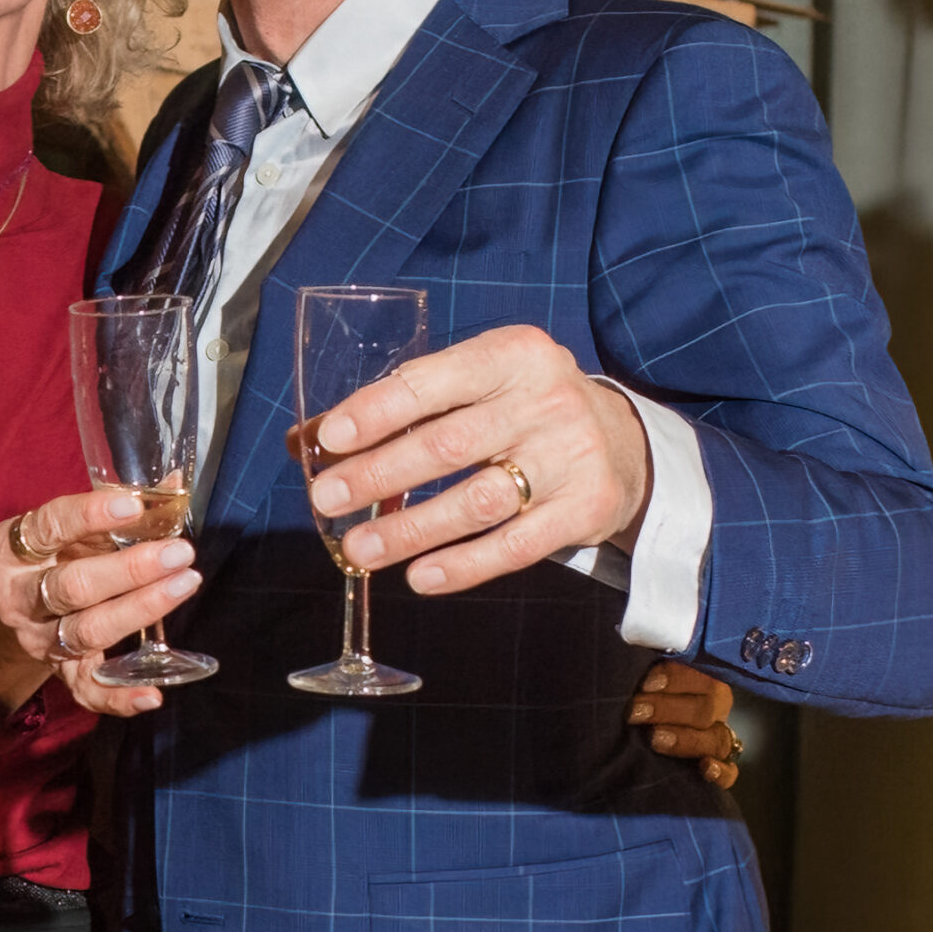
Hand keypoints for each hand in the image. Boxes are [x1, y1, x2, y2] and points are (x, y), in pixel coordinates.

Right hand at [0, 488, 200, 718]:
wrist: (20, 601)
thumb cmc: (54, 552)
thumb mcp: (70, 524)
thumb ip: (116, 505)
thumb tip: (174, 481)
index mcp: (10, 549)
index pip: (49, 528)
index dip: (89, 516)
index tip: (133, 506)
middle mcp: (18, 597)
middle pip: (72, 586)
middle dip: (129, 569)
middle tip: (179, 552)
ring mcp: (37, 639)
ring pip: (86, 631)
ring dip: (139, 610)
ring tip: (183, 586)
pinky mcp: (58, 673)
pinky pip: (86, 691)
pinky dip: (119, 698)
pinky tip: (154, 694)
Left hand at [306, 325, 650, 595]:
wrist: (623, 442)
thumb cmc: (525, 409)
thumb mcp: (478, 384)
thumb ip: (403, 406)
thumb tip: (309, 442)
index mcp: (514, 355)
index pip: (434, 381)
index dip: (379, 410)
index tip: (332, 438)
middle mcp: (547, 400)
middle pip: (449, 445)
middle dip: (379, 475)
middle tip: (328, 500)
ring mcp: (570, 456)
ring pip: (477, 502)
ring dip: (411, 530)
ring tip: (361, 548)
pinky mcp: (585, 509)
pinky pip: (513, 546)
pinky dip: (462, 566)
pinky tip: (420, 576)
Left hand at [626, 662, 739, 789]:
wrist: (648, 727)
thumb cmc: (643, 696)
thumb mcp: (646, 680)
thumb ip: (644, 670)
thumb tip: (628, 647)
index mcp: (702, 679)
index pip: (699, 675)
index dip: (675, 678)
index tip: (645, 684)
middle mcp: (715, 708)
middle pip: (705, 709)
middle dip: (668, 710)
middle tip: (636, 712)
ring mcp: (719, 738)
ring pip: (717, 740)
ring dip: (687, 740)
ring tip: (655, 739)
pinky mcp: (720, 766)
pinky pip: (730, 771)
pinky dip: (721, 771)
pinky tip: (706, 768)